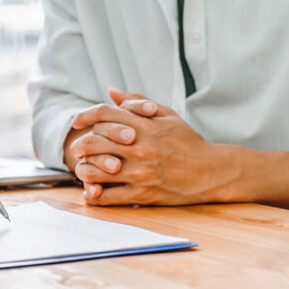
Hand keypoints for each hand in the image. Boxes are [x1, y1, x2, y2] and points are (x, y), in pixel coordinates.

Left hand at [64, 89, 237, 205]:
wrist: (211, 172)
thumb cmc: (188, 142)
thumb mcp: (167, 115)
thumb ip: (137, 102)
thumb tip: (111, 91)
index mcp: (145, 126)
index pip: (105, 114)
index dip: (86, 115)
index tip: (77, 122)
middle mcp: (140, 148)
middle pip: (94, 142)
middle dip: (81, 145)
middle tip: (77, 149)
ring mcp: (140, 172)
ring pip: (96, 171)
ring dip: (84, 170)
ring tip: (84, 170)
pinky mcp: (142, 194)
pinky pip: (108, 197)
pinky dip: (94, 195)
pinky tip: (93, 191)